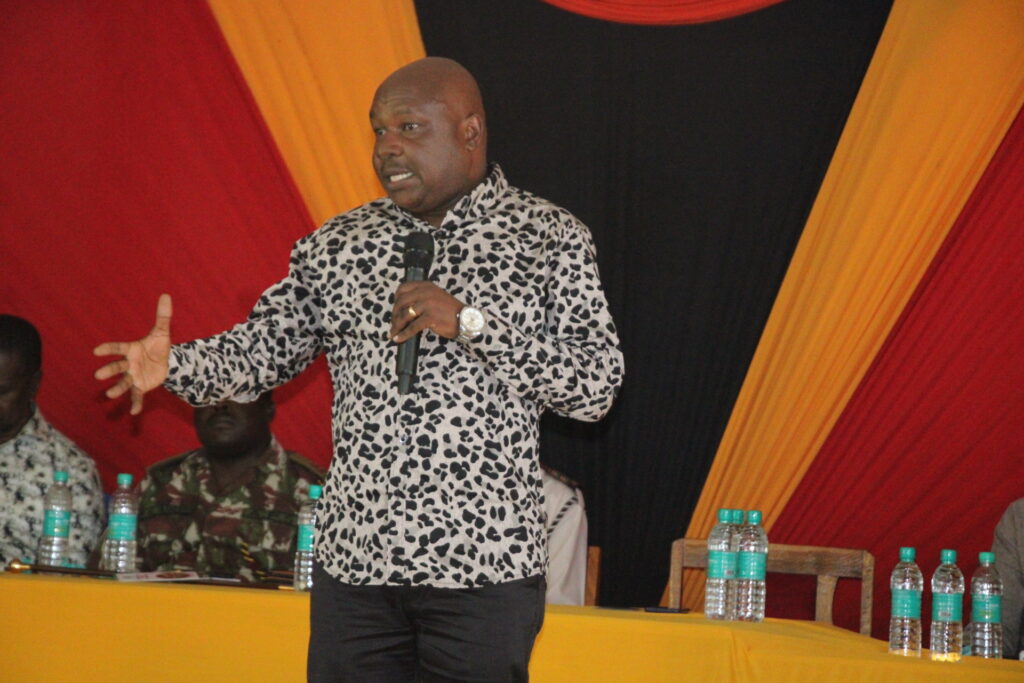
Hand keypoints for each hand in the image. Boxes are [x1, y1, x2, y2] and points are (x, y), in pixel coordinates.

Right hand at [93, 294, 172, 414]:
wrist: (169, 362)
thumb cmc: (159, 347)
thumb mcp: (163, 332)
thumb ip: (163, 316)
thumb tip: (166, 295)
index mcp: (131, 350)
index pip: (118, 348)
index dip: (108, 349)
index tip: (96, 351)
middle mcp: (129, 364)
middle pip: (117, 367)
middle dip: (109, 370)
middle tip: (98, 375)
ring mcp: (134, 376)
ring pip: (124, 383)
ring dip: (117, 388)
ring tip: (110, 394)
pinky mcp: (141, 386)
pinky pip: (137, 396)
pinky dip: (135, 404)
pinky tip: (134, 412)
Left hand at [390, 282, 461, 342]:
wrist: (465, 319)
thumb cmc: (449, 311)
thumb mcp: (435, 296)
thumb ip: (421, 297)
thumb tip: (402, 309)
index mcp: (426, 285)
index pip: (402, 289)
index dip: (395, 300)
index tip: (395, 310)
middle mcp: (425, 292)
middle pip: (401, 303)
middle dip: (394, 315)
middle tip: (393, 325)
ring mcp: (428, 304)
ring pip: (404, 315)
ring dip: (396, 326)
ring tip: (393, 333)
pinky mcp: (430, 317)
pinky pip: (412, 327)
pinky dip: (404, 334)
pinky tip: (399, 339)